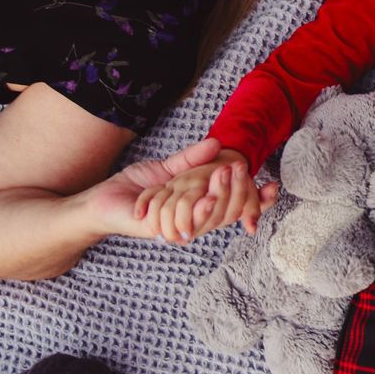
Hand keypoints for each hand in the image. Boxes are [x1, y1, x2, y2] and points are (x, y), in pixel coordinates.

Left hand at [131, 143, 278, 243]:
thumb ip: (192, 158)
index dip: (256, 201)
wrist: (101, 201)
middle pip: (230, 213)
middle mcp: (193, 221)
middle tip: (242, 168)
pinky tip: (208, 198)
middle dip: (241, 193)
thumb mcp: (168, 168)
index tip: (273, 187)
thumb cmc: (132, 187)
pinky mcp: (165, 229)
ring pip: (213, 218)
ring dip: (223, 198)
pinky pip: (188, 223)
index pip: (233, 206)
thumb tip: (218, 143)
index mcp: (198, 207)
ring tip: (227, 173)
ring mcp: (180, 227)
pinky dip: (201, 211)